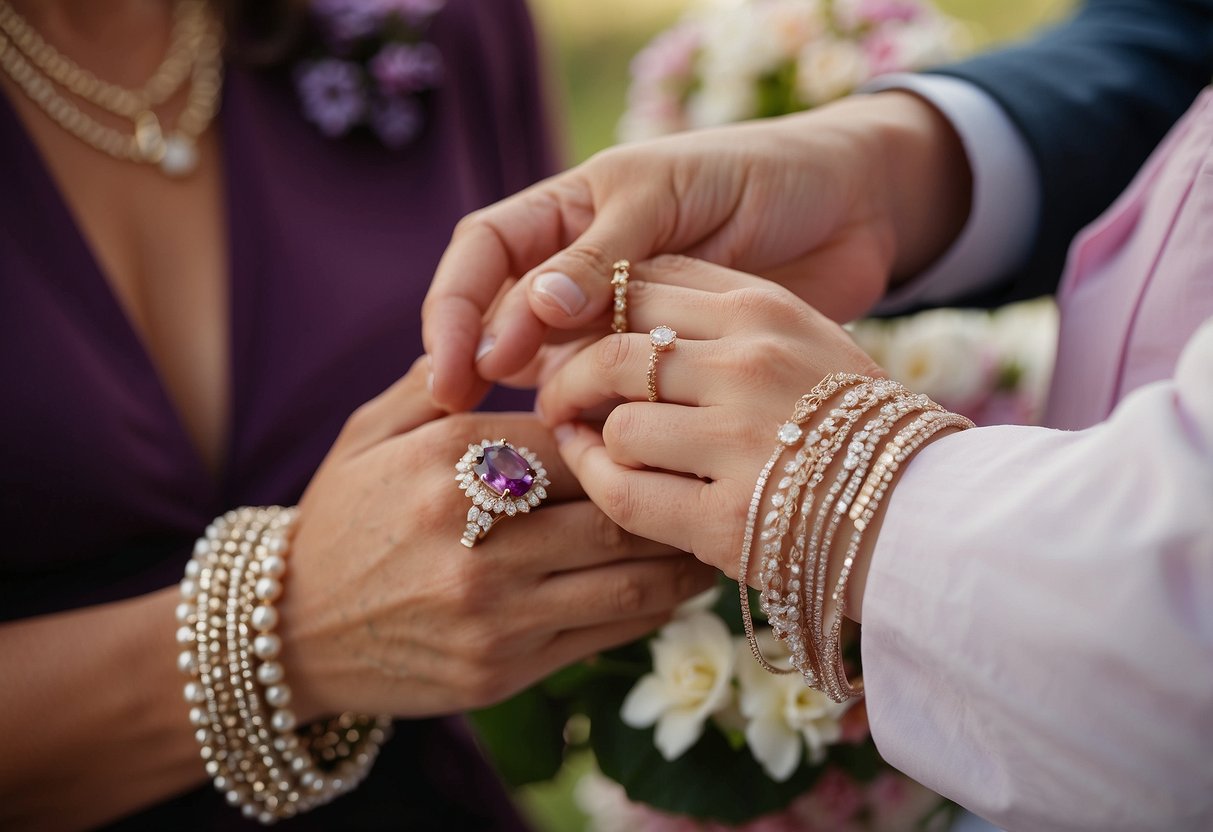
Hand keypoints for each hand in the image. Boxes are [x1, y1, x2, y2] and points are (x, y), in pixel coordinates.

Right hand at [278, 359, 714, 720]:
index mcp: (447, 460)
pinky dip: (651, 607)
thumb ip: (436, 381)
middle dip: (667, 488)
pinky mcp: (502, 669)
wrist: (286, 636)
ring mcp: (492, 610)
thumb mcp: (368, 434)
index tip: (657, 422)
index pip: (577, 433)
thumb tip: (505, 327)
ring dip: (681, 554)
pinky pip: (607, 633)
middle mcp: (475, 535)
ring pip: (630, 576)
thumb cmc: (340, 519)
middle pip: (616, 503)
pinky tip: (671, 585)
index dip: (628, 427)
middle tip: (707, 472)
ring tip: (708, 528)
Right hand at [423, 92, 970, 410]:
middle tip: (478, 421)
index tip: (455, 370)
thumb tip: (534, 307)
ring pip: (558, 362)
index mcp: (573, 209)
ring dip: (545, 398)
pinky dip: (605, 417)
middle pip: (507, 317)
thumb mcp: (671, 194)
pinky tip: (598, 446)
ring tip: (547, 438)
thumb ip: (603, 249)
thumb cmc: (761, 174)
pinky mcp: (669, 357)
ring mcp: (625, 315)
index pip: (483, 253)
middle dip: (484, 365)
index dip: (458, 309)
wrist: (853, 203)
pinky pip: (620, 391)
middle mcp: (586, 265)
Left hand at [535, 258, 957, 619]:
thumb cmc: (854, 424)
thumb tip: (619, 306)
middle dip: (570, 377)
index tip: (581, 340)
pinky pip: (624, 491)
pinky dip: (600, 484)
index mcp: (766, 311)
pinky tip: (605, 479)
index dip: (593, 313)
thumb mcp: (804, 340)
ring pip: (615, 423)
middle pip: (613, 351)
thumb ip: (722, 317)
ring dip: (590, 439)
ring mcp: (742, 442)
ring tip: (591, 446)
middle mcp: (752, 365)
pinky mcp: (730, 519)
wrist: (930, 513)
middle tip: (561, 399)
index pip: (641, 286)